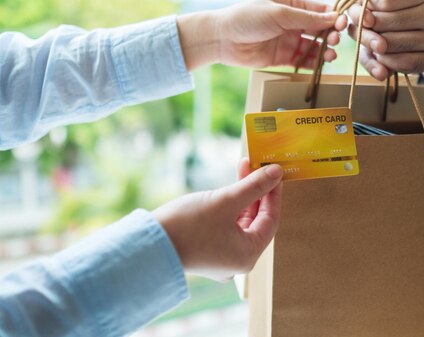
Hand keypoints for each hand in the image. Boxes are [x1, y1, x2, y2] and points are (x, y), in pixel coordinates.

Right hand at [153, 159, 282, 280]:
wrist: (146, 246)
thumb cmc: (188, 226)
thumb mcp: (225, 201)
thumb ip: (254, 186)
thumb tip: (277, 172)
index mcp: (248, 255)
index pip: (271, 220)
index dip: (273, 193)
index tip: (274, 171)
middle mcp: (237, 259)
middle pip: (255, 219)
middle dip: (256, 190)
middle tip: (255, 164)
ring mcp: (220, 255)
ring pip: (239, 220)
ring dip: (242, 194)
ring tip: (241, 167)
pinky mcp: (205, 248)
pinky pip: (225, 224)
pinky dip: (228, 205)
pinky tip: (226, 187)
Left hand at [178, 0, 345, 70]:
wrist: (222, 38)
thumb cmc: (248, 18)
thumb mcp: (280, 14)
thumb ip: (307, 18)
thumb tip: (334, 17)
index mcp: (292, 5)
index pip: (320, 10)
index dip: (334, 17)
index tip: (343, 24)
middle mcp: (292, 22)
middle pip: (319, 29)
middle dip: (330, 34)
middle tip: (335, 40)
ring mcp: (288, 40)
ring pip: (313, 47)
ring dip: (324, 51)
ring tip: (330, 56)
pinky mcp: (282, 58)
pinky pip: (302, 61)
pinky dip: (312, 63)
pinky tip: (320, 64)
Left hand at [348, 0, 423, 102]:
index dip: (367, 6)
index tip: (361, 9)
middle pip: (384, 23)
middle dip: (364, 27)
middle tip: (356, 27)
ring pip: (390, 44)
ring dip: (373, 45)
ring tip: (368, 40)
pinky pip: (403, 63)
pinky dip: (387, 61)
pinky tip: (382, 56)